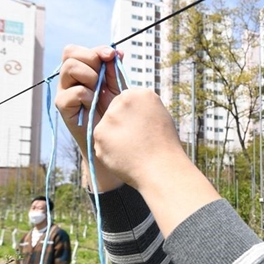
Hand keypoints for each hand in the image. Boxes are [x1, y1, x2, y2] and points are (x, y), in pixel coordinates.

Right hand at [55, 45, 123, 191]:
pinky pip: (74, 91)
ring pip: (70, 68)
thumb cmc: (116, 116)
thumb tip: (116, 52)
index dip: (95, 49)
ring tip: (98, 93)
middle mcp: (70, 79)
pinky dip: (87, 95)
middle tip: (103, 78)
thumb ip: (114, 71)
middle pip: (70, 53)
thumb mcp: (117, 90)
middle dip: (91, 61)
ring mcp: (65, 92)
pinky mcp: (64, 107)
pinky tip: (94, 106)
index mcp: (82, 72)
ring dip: (90, 77)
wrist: (112, 143)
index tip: (112, 56)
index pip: (79, 50)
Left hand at [94, 89, 220, 236]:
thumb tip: (130, 110)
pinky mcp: (99, 134)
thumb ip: (142, 108)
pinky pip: (101, 141)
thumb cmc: (165, 145)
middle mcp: (122, 101)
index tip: (141, 127)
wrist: (161, 169)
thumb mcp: (161, 116)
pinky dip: (109, 149)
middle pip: (113, 110)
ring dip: (114, 137)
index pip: (126, 100)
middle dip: (120, 123)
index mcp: (140, 94)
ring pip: (106, 126)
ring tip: (131, 149)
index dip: (132, 116)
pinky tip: (124, 155)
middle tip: (136, 140)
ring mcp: (109, 118)